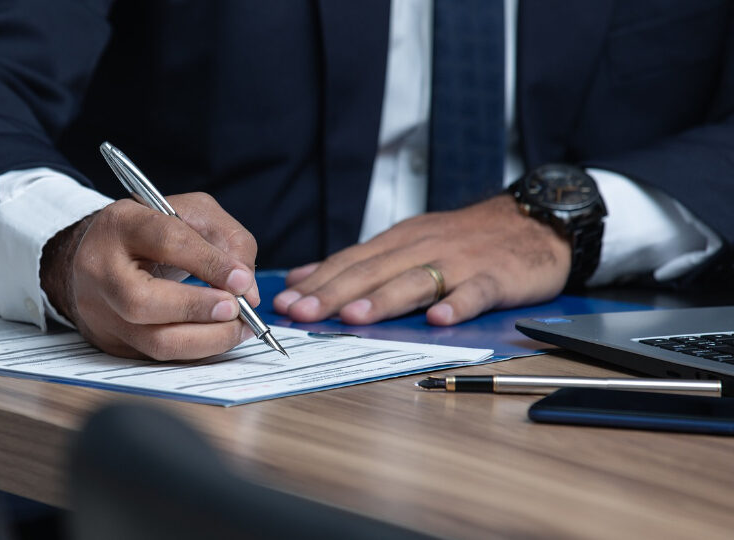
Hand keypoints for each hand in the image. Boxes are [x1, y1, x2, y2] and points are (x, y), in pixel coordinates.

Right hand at [41, 192, 258, 359]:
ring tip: (237, 329)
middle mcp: (99, 270)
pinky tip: (217, 337)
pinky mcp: (111, 341)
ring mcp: (100, 311)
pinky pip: (159, 357)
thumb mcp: (192, 214)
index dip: (209, 263)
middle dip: (198, 309)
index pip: (166, 241)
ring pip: (152, 341)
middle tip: (235, 310)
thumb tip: (247, 290)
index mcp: (120, 225)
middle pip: (142, 301)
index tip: (242, 280)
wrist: (102, 255)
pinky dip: (196, 350)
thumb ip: (228, 240)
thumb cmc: (154, 232)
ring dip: (205, 340)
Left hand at [273, 194, 570, 325]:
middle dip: (334, 293)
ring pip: (415, 280)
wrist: (533, 221)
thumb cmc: (465, 239)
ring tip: (355, 316)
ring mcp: (459, 261)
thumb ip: (358, 262)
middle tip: (304, 313)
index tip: (286, 302)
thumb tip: (303, 278)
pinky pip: (475, 291)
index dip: (317, 282)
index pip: (350, 262)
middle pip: (373, 271)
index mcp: (398, 242)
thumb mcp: (406, 241)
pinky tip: (440, 319)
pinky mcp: (495, 276)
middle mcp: (422, 248)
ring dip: (384, 299)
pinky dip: (458, 304)